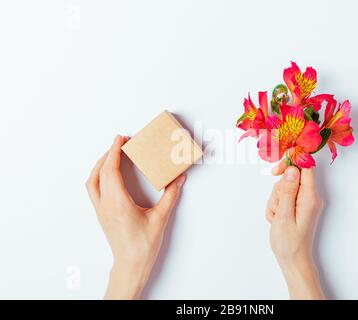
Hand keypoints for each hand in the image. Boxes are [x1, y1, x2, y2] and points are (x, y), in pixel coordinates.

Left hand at [86, 135, 185, 298]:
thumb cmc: (143, 246)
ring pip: (93, 180)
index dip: (114, 152)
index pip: (111, 170)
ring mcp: (101, 210)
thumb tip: (178, 180)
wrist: (131, 264)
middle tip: (120, 142)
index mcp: (118, 203)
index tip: (120, 139)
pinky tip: (108, 174)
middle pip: (101, 172)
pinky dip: (98, 176)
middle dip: (109, 153)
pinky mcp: (101, 214)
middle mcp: (106, 205)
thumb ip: (170, 196)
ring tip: (112, 154)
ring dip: (100, 164)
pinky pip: (94, 189)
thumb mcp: (160, 218)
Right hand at [266, 163, 323, 298]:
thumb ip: (288, 191)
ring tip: (277, 217)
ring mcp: (304, 202)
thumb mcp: (284, 216)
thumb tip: (292, 169)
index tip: (276, 172)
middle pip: (291, 178)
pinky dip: (277, 206)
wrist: (293, 260)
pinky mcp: (298, 206)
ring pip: (285, 188)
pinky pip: (284, 197)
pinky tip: (277, 219)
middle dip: (279, 190)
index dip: (290, 165)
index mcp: (310, 198)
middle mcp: (310, 197)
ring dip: (276, 200)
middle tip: (277, 208)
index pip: (305, 168)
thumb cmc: (289, 243)